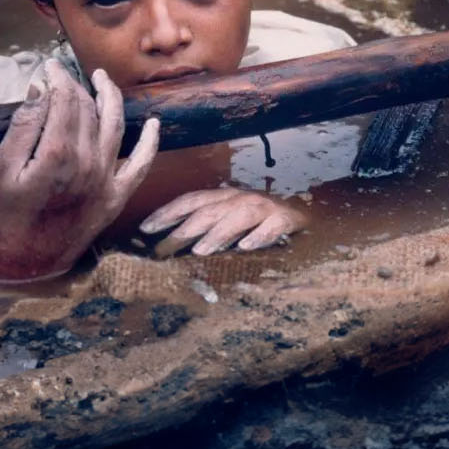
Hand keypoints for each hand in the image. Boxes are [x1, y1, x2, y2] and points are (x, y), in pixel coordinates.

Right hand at [0, 59, 159, 282]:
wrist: (27, 262)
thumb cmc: (9, 214)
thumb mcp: (3, 167)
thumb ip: (24, 126)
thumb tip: (41, 89)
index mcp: (57, 153)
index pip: (64, 99)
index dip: (57, 78)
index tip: (49, 67)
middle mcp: (88, 161)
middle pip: (87, 109)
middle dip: (76, 86)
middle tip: (65, 75)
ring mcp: (106, 179)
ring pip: (115, 125)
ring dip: (111, 98)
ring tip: (103, 80)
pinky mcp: (117, 196)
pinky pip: (141, 164)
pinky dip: (150, 142)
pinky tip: (154, 123)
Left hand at [138, 187, 304, 257]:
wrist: (304, 216)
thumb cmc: (258, 223)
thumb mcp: (228, 220)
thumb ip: (204, 228)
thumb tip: (168, 245)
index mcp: (223, 198)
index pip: (190, 201)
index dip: (167, 213)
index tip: (144, 229)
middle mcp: (240, 199)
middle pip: (209, 211)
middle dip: (184, 229)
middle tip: (163, 250)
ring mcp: (264, 208)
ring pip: (238, 216)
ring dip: (218, 233)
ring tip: (200, 251)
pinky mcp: (286, 220)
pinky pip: (272, 227)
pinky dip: (259, 236)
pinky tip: (247, 248)